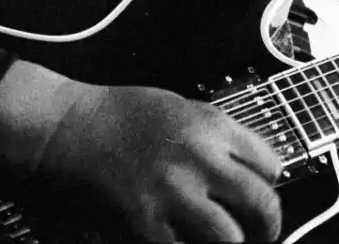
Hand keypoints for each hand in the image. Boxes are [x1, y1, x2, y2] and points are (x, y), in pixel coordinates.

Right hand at [39, 83, 282, 242]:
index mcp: (212, 125)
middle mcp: (201, 158)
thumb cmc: (118, 114)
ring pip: (231, 238)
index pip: (271, 164)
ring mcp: (174, 194)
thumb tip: (242, 168)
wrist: (67, 128)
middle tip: (260, 236)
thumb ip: (215, 137)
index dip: (270, 185)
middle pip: (263, 204)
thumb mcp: (180, 108)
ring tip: (225, 243)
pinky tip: (183, 242)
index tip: (261, 195)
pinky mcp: (145, 225)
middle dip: (268, 227)